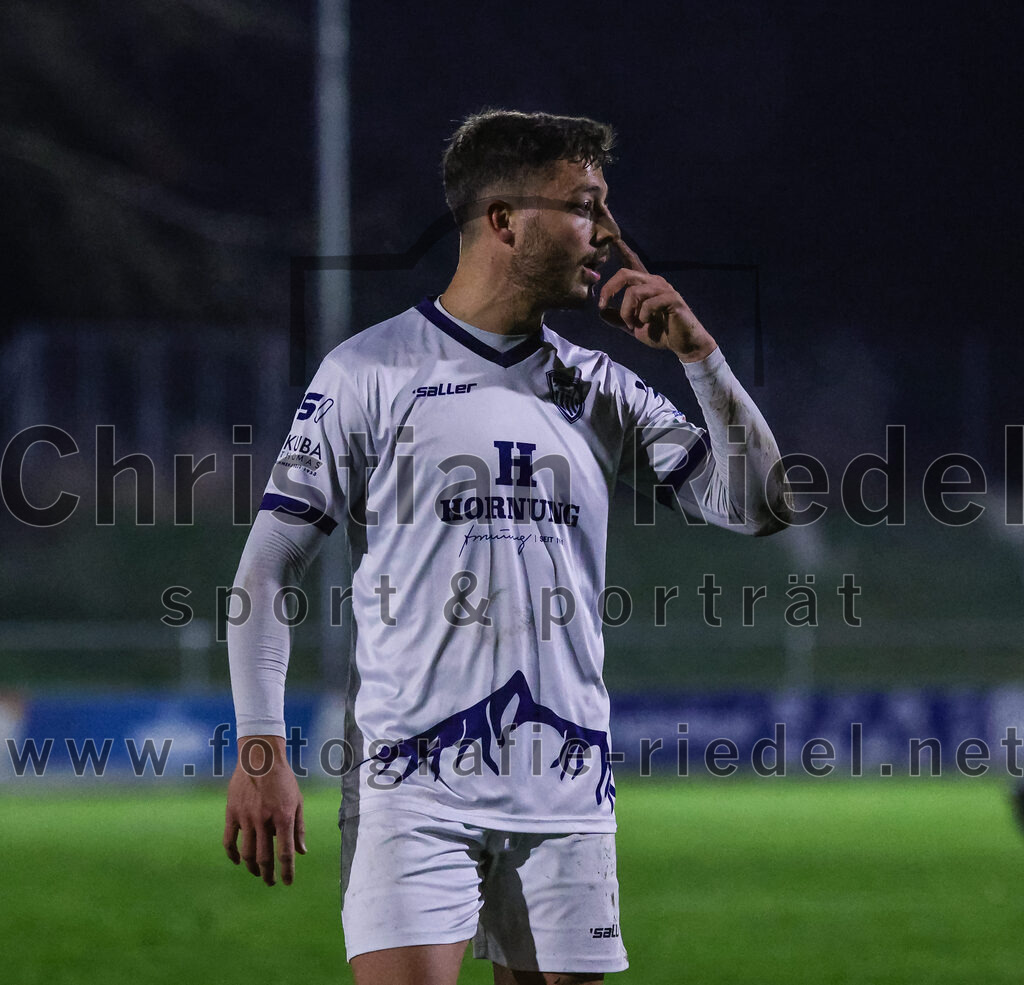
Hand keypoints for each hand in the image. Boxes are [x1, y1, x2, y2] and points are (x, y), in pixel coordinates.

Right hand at [223, 735, 305, 885]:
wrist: (260, 758)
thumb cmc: (283, 779)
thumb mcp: (297, 801)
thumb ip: (299, 828)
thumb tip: (302, 852)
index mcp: (283, 817)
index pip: (285, 853)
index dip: (287, 872)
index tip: (287, 883)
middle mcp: (264, 821)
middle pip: (264, 858)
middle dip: (268, 874)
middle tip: (270, 882)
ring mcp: (246, 818)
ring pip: (247, 853)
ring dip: (252, 868)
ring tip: (257, 873)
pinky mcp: (232, 814)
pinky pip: (229, 841)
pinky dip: (232, 855)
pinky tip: (237, 861)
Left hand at [597, 238, 717, 361]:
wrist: (683, 344)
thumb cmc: (661, 333)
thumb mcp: (634, 326)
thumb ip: (618, 319)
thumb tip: (602, 312)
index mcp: (645, 285)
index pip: (632, 263)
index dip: (621, 250)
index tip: (611, 238)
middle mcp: (654, 282)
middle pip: (625, 274)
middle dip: (609, 289)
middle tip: (602, 305)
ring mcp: (664, 289)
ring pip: (634, 292)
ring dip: (627, 312)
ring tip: (632, 325)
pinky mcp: (673, 299)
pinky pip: (648, 304)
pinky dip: (642, 316)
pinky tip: (647, 323)